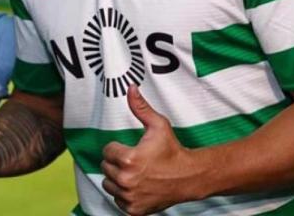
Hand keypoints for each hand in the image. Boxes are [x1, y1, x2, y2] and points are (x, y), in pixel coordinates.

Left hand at [101, 86, 204, 214]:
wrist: (188, 177)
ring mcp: (129, 197)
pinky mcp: (133, 210)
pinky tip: (137, 186)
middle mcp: (126, 180)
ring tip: (134, 173)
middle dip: (116, 163)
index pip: (106, 151)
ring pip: (108, 185)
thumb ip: (141, 108)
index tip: (130, 149)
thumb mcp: (158, 126)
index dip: (117, 148)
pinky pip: (117, 201)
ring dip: (117, 179)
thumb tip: (131, 88)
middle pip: (105, 168)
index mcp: (129, 160)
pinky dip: (124, 195)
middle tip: (133, 161)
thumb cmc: (172, 151)